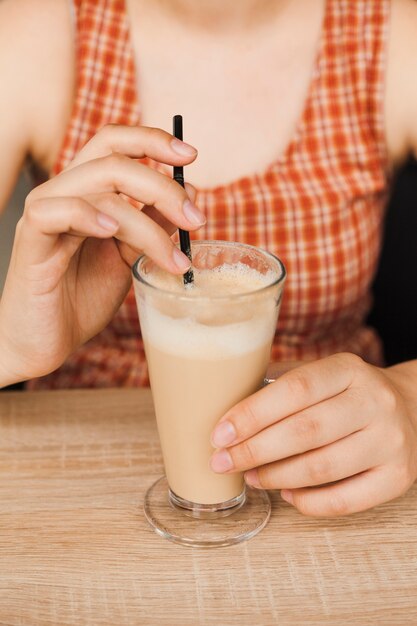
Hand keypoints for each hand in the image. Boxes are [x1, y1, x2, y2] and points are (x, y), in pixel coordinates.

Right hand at [0, 125, 202, 385]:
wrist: (43, 343)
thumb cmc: (81, 299)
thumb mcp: (127, 259)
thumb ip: (150, 226)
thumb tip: (186, 198)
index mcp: (86, 192)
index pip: (114, 142)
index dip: (152, 139)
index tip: (190, 156)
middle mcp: (64, 193)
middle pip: (114, 160)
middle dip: (163, 186)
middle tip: (195, 220)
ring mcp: (45, 213)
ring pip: (98, 188)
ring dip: (145, 222)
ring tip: (171, 257)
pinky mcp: (29, 240)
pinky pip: (54, 211)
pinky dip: (88, 216)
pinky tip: (113, 234)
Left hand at [210, 353, 416, 516]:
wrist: (410, 409)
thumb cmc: (348, 394)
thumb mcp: (323, 374)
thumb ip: (281, 384)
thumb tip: (226, 409)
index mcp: (348, 369)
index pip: (295, 389)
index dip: (252, 414)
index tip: (219, 434)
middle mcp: (374, 401)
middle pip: (305, 431)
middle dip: (254, 450)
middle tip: (222, 462)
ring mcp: (390, 440)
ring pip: (322, 467)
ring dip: (276, 476)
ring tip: (251, 477)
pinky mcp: (398, 477)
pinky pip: (346, 500)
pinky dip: (309, 502)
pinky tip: (287, 494)